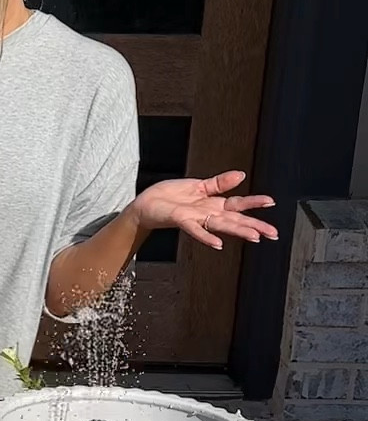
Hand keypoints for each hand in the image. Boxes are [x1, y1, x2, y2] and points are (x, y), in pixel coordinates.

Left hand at [130, 171, 277, 249]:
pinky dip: (206, 237)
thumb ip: (220, 183)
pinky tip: (218, 244)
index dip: (255, 203)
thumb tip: (241, 175)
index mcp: (214, 204)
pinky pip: (196, 230)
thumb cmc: (171, 197)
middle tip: (273, 233)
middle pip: (235, 219)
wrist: (147, 204)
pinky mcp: (181, 220)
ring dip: (237, 231)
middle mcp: (208, 214)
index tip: (272, 203)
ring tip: (254, 237)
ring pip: (221, 225)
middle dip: (255, 225)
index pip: (239, 204)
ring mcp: (196, 219)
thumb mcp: (199, 186)